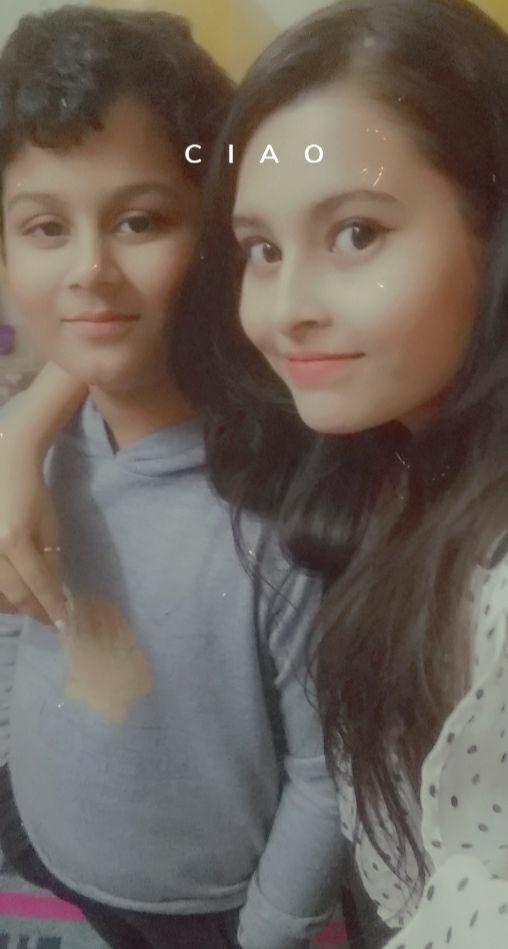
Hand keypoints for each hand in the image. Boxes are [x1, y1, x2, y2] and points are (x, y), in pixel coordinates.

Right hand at [0, 433, 66, 628]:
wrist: (4, 465)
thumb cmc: (32, 493)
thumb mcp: (49, 526)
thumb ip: (49, 559)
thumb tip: (52, 592)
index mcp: (16, 540)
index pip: (39, 584)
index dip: (51, 606)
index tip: (62, 622)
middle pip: (14, 594)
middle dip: (33, 610)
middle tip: (47, 618)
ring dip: (12, 606)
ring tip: (28, 608)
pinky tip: (8, 596)